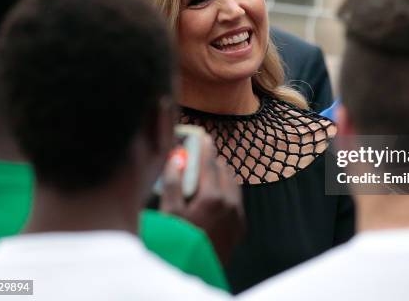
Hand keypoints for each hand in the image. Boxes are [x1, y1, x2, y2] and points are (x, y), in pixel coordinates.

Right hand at [161, 132, 244, 265]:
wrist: (192, 271)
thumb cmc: (176, 242)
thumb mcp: (168, 212)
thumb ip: (173, 182)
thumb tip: (177, 158)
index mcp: (212, 198)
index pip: (210, 163)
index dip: (205, 147)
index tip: (202, 137)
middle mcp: (230, 205)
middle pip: (224, 171)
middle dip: (213, 162)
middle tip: (202, 157)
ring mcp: (238, 217)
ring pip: (233, 186)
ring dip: (222, 177)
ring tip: (208, 176)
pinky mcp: (240, 227)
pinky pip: (237, 202)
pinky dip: (227, 193)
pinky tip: (215, 196)